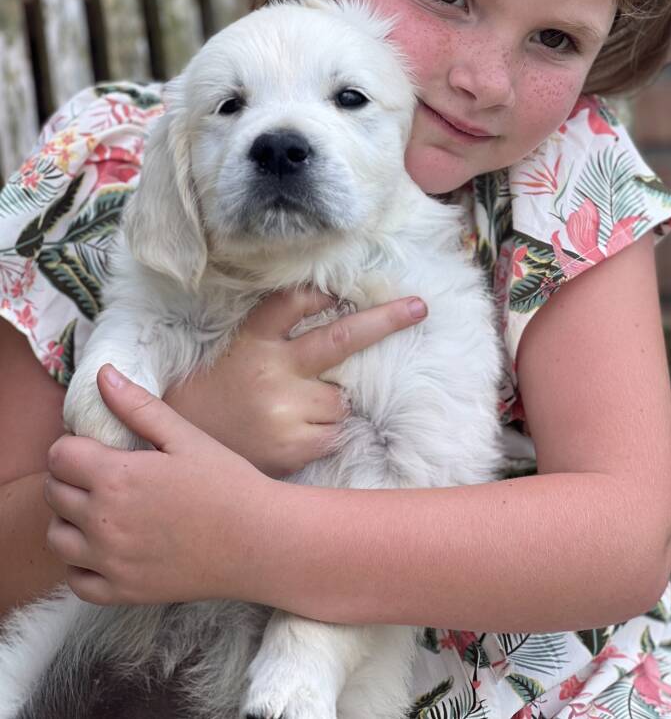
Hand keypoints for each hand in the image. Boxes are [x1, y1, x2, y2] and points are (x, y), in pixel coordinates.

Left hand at [45, 365, 269, 605]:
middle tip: (104, 473)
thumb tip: (103, 375)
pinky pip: (75, 579)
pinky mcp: (121, 592)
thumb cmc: (227, 483)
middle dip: (70, 477)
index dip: (74, 445)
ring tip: (102, 508)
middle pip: (54, 494)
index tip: (97, 446)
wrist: (258, 541)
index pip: (60, 456)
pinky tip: (107, 547)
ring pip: (56, 538)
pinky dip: (81, 563)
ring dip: (70, 519)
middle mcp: (103, 522)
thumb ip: (138, 406)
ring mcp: (109, 562)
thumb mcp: (185, 436)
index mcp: (117, 477)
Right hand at [163, 288, 426, 476]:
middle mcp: (271, 370)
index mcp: (253, 341)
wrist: (182, 455)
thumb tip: (335, 314)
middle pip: (340, 339)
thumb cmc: (216, 398)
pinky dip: (324, 434)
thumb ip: (276, 337)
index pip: (294, 302)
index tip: (348, 285)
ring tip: (292, 414)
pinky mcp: (293, 446)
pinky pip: (334, 433)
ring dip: (330, 405)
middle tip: (418, 307)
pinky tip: (293, 436)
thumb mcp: (236, 353)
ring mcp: (284, 409)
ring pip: (340, 399)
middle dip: (384, 321)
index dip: (323, 292)